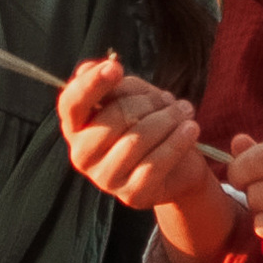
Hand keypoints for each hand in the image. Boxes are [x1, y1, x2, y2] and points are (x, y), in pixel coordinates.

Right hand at [58, 55, 211, 211]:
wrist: (177, 166)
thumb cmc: (148, 124)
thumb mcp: (133, 97)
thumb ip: (115, 84)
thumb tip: (98, 68)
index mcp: (76, 127)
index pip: (71, 103)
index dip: (92, 84)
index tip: (116, 67)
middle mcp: (82, 155)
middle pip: (112, 118)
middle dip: (147, 103)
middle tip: (171, 100)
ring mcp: (105, 178)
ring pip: (135, 141)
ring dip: (167, 120)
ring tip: (185, 111)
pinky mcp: (131, 195)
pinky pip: (154, 165)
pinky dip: (177, 142)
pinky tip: (191, 129)